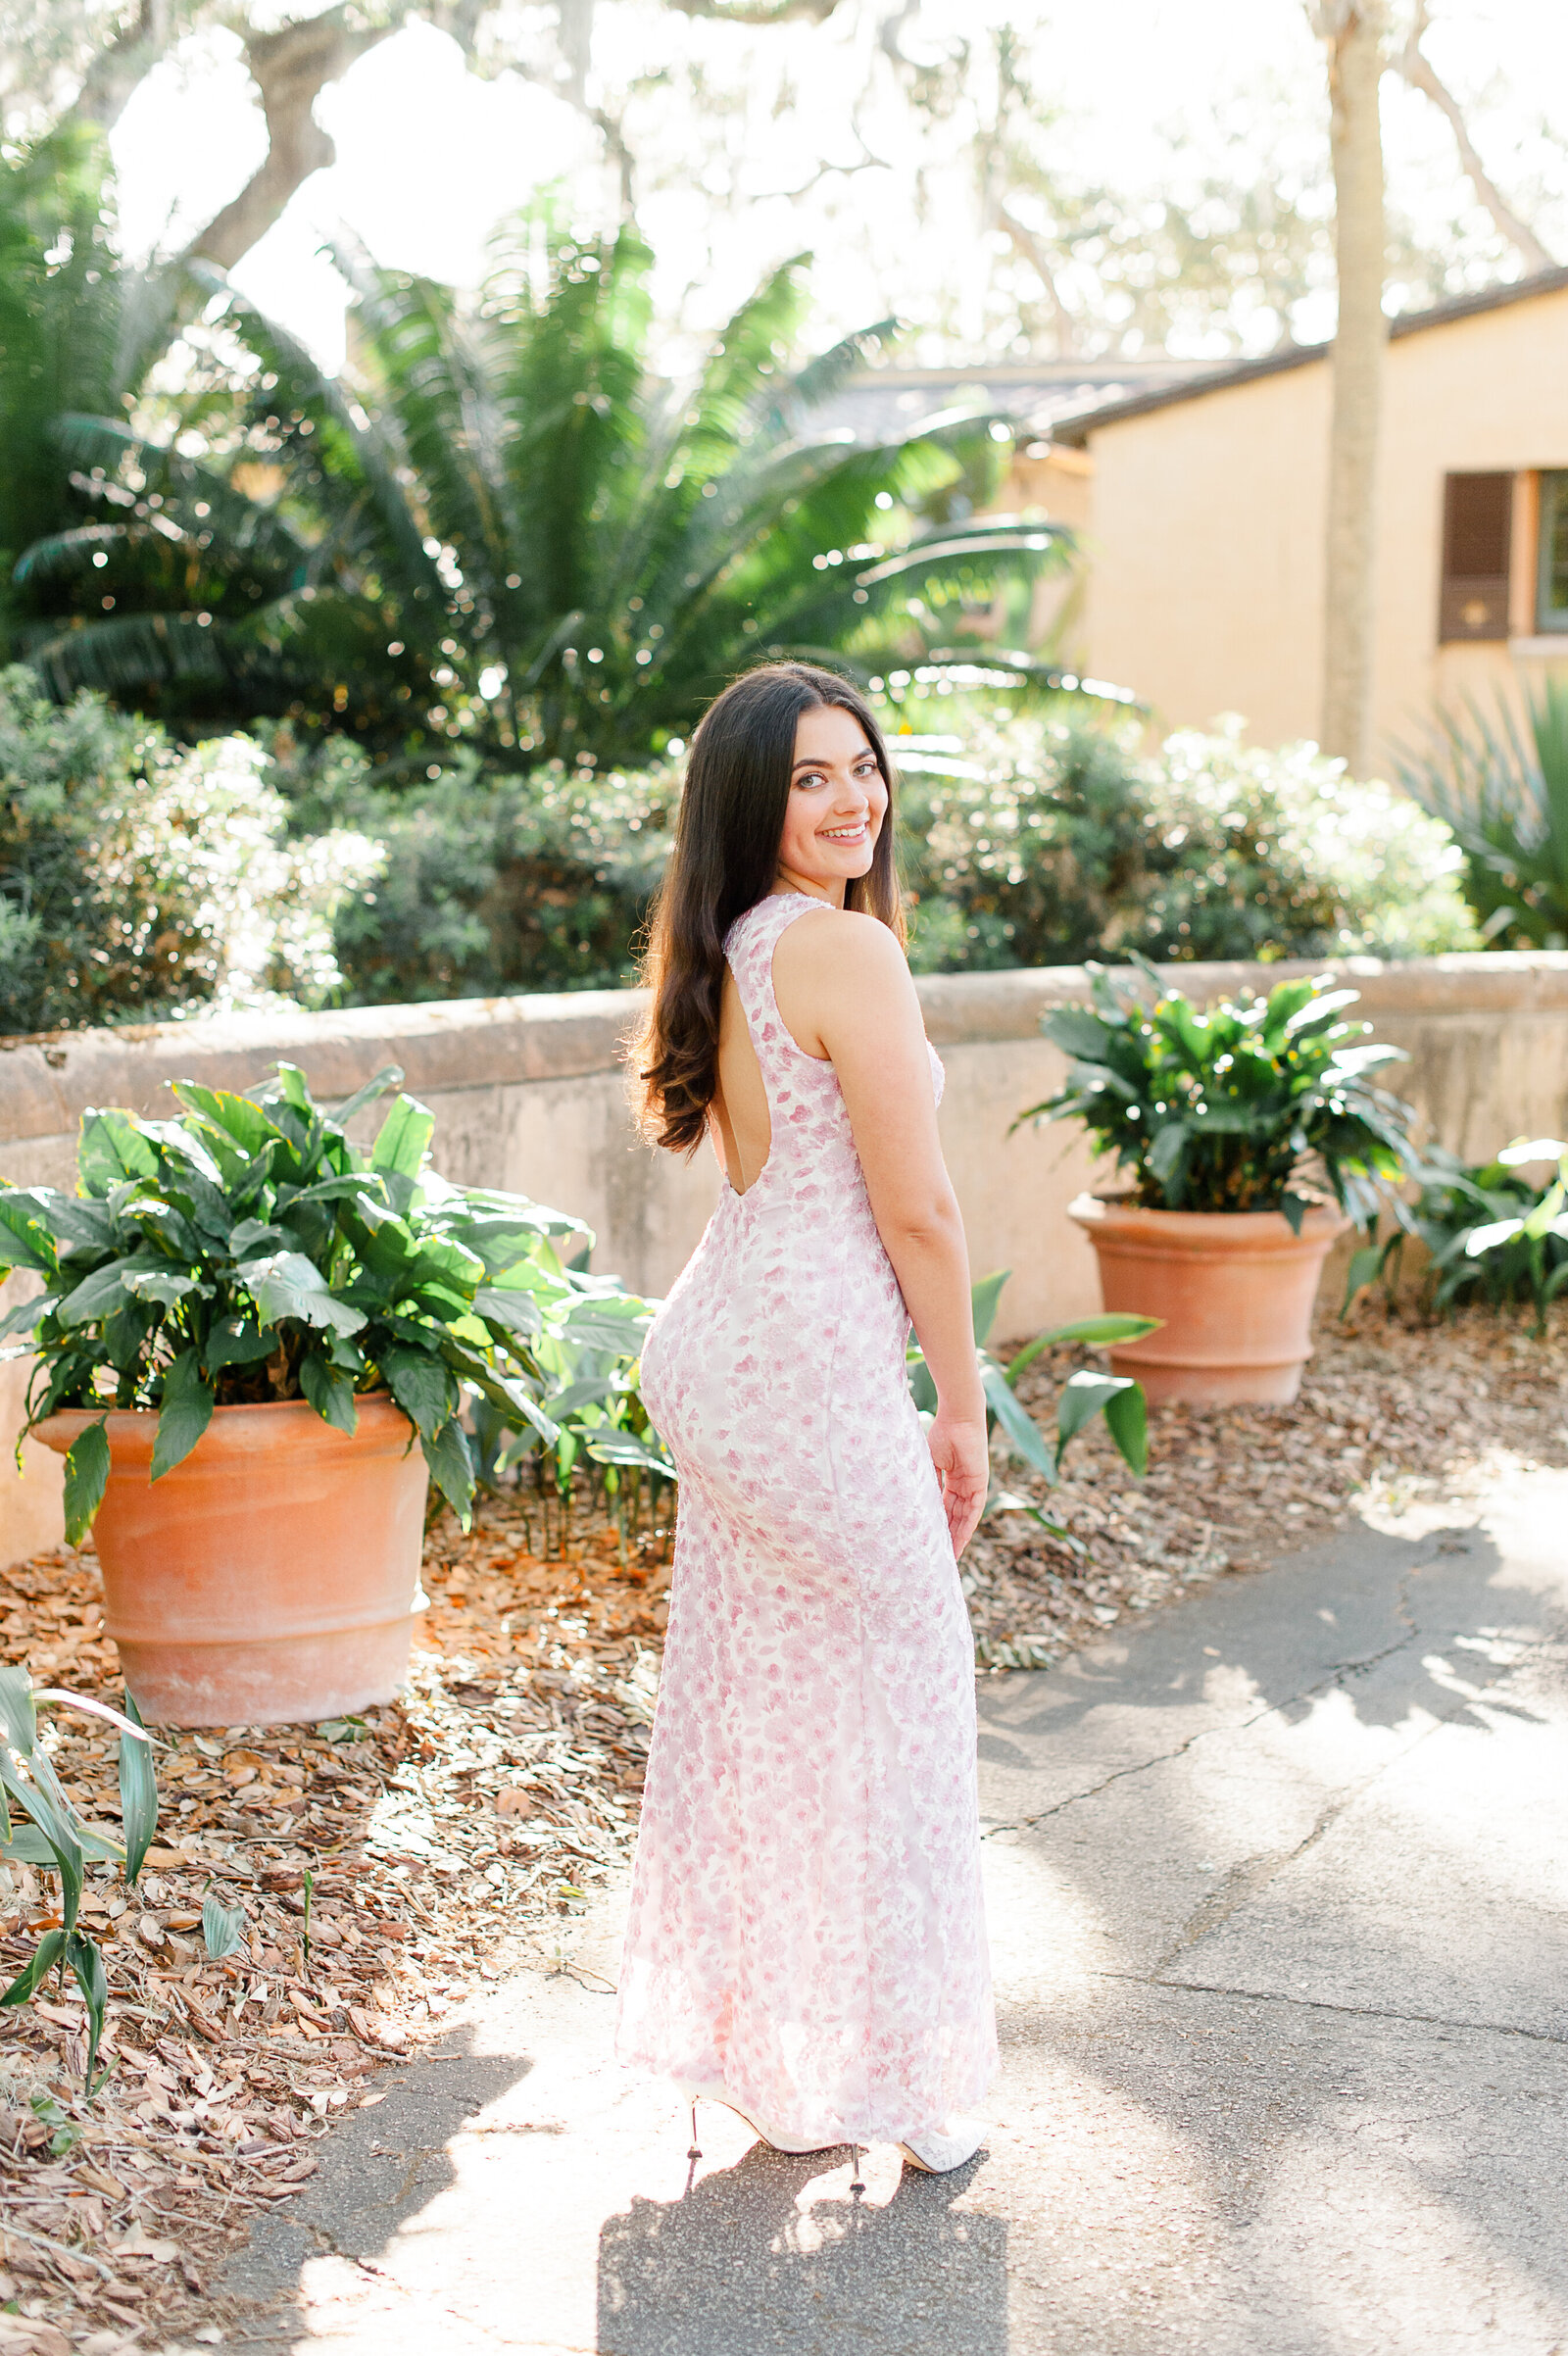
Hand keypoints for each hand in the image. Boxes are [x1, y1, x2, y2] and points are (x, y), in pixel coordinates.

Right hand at [926, 1408, 988, 1557]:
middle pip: (956, 1515)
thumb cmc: (943, 1434)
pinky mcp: (980, 1483)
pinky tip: (961, 1540)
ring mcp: (973, 1485)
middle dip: (949, 1535)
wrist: (959, 1419)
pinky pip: (974, 1510)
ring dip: (958, 1536)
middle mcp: (965, 1484)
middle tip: (941, 1554)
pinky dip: (968, 1525)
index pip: (946, 1506)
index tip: (931, 1538)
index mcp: (952, 1478)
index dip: (940, 1523)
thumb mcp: (930, 1462)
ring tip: (950, 1555)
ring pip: (965, 1516)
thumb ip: (928, 1481)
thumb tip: (916, 1502)